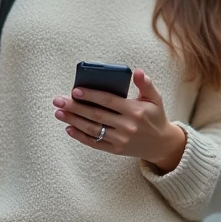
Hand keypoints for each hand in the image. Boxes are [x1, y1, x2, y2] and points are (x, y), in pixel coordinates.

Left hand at [53, 69, 186, 171]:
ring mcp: (120, 139)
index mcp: (135, 111)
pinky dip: (80, 137)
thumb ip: (146, 84)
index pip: (108, 101)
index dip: (91, 96)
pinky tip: (69, 128)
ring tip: (59, 112)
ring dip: (73, 121)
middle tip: (58, 100)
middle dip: (75, 107)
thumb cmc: (155, 117)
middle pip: (96, 115)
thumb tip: (137, 72)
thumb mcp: (155, 98)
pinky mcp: (116, 149)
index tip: (75, 91)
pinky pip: (95, 143)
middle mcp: (127, 126)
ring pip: (92, 129)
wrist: (162, 144)